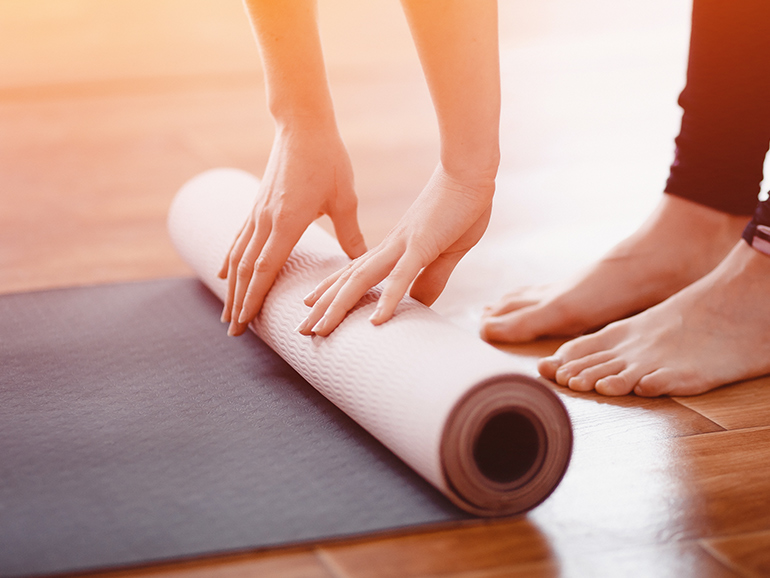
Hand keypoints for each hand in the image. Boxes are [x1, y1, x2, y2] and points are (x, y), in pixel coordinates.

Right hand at [218, 124, 366, 335]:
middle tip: (233, 332)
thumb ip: (350, 234)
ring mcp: (257, 212)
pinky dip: (230, 260)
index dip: (254, 298)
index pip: (265, 269)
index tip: (245, 322)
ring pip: (238, 257)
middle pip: (246, 270)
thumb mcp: (345, 199)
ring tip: (227, 312)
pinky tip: (224, 273)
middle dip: (239, 303)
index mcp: (287, 222)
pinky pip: (238, 239)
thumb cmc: (328, 159)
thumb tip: (363, 264)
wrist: (303, 125)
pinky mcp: (257, 205)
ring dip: (232, 288)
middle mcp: (265, 220)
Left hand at [297, 165, 493, 335]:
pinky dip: (387, 299)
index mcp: (394, 247)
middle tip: (301, 330)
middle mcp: (391, 246)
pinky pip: (402, 277)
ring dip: (339, 306)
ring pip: (363, 279)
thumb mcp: (445, 251)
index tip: (311, 308)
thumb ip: (431, 278)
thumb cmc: (461, 208)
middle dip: (323, 306)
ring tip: (320, 329)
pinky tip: (376, 321)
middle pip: (348, 279)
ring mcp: (404, 245)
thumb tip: (418, 303)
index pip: (355, 272)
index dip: (331, 290)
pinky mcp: (423, 245)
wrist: (471, 171)